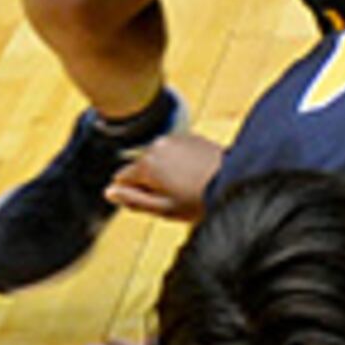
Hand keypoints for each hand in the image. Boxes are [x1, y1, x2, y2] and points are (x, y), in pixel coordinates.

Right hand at [106, 129, 220, 220]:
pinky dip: (180, 161)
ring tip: (188, 185)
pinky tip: (196, 173)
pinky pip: (175, 151)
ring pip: (158, 158)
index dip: (134, 192)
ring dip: (166, 170)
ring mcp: (175, 138)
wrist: (236, 180)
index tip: (155, 200)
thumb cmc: (199, 199)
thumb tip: (109, 192)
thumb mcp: (162, 209)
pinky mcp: (191, 136)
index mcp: (146, 164)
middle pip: (140, 166)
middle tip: (174, 196)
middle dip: (150, 180)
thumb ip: (132, 200)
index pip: (121, 178)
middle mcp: (157, 145)